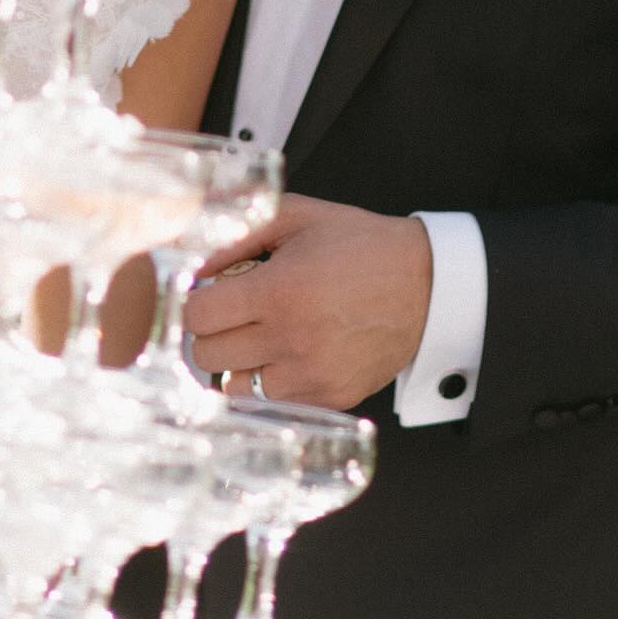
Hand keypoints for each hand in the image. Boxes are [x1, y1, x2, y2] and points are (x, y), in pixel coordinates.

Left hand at [182, 193, 431, 410]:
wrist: (425, 284)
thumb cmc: (358, 244)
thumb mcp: (296, 216)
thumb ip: (236, 235)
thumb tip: (192, 264)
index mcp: (279, 291)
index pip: (197, 316)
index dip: (194, 301)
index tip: (207, 291)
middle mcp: (292, 340)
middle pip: (206, 355)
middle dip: (210, 329)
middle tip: (230, 310)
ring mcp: (312, 376)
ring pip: (233, 385)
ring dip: (235, 359)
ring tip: (257, 332)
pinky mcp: (330, 398)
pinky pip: (271, 401)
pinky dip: (267, 379)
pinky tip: (284, 350)